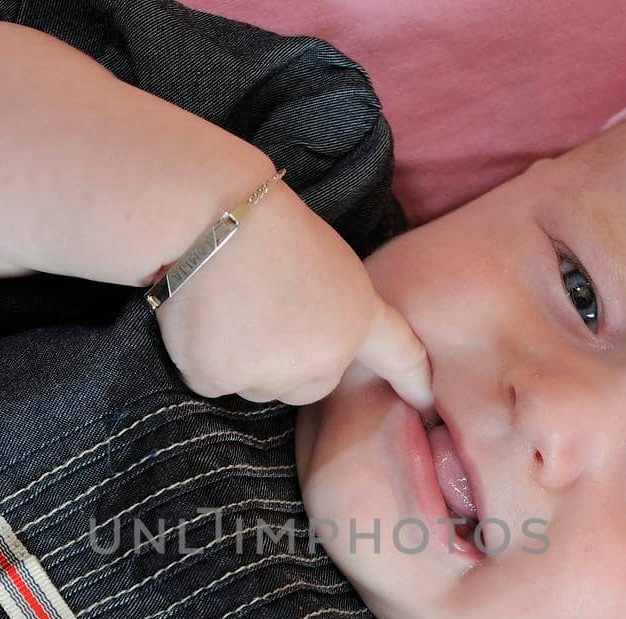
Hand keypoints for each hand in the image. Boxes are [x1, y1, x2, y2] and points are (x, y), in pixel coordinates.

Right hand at [152, 179, 433, 414]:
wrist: (212, 212)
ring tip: (226, 303)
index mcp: (358, 315)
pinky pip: (211, 381)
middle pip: (307, 387)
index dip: (412, 380)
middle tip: (259, 309)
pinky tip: (200, 316)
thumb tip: (300, 343)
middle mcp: (326, 356)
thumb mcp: (326, 261)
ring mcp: (275, 373)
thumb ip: (330, 310)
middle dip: (285, 363)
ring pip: (257, 386)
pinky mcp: (223, 378)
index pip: (398, 353)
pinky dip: (201, 357)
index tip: (425, 400)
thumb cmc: (266, 220)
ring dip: (240, 360)